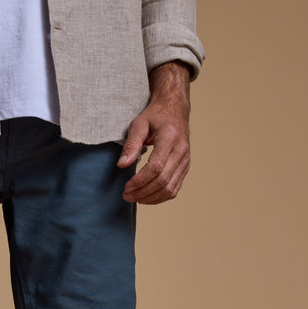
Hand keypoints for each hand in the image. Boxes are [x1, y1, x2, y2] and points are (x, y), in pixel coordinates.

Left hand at [118, 62, 190, 205]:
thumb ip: (131, 145)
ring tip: (135, 198)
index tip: (126, 187)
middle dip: (143, 192)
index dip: (140, 181)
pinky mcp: (185, 168)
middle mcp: (181, 151)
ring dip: (151, 198)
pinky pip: (174, 189)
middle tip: (126, 196)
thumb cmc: (155, 116)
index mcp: (170, 138)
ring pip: (170, 189)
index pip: (156, 167)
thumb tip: (122, 165)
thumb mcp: (139, 124)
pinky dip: (160, 197)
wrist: (174, 110)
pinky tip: (146, 197)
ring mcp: (185, 161)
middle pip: (163, 181)